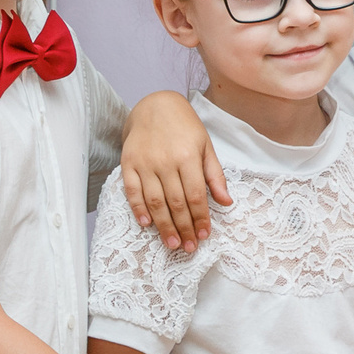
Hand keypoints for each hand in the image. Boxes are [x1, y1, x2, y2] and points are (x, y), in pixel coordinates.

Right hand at [120, 93, 228, 250]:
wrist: (155, 106)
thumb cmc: (185, 128)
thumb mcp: (206, 147)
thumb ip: (215, 176)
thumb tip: (226, 203)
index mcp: (189, 157)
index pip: (196, 195)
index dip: (201, 218)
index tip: (204, 235)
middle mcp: (166, 161)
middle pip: (175, 202)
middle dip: (184, 228)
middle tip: (188, 247)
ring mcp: (145, 163)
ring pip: (154, 201)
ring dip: (163, 225)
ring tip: (172, 243)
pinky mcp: (128, 163)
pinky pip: (131, 191)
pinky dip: (138, 209)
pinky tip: (146, 224)